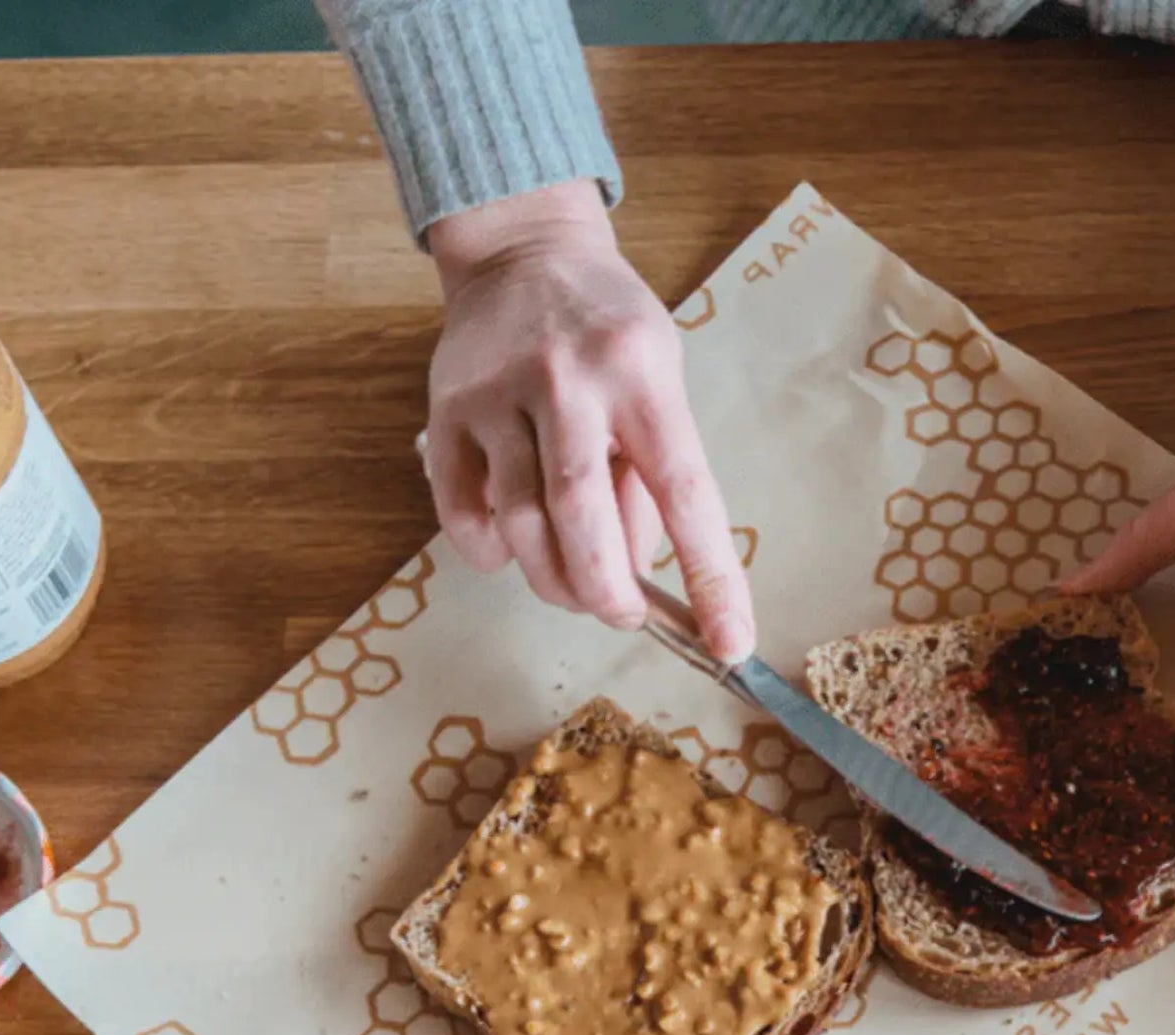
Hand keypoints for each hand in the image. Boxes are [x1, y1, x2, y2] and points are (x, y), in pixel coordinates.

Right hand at [425, 183, 754, 661]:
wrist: (523, 250)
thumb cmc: (609, 331)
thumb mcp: (660, 379)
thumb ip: (651, 473)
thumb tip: (640, 575)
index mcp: (642, 372)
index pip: (685, 492)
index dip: (710, 577)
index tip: (729, 644)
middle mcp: (567, 378)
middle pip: (581, 518)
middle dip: (606, 592)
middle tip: (621, 614)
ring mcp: (497, 393)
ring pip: (519, 524)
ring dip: (552, 579)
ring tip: (573, 586)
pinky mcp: (445, 411)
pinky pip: (461, 512)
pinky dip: (490, 553)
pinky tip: (512, 549)